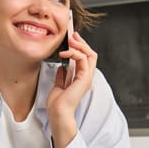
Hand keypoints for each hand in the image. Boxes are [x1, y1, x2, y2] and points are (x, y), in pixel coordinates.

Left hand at [47, 31, 97, 147]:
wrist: (58, 113)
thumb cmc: (57, 104)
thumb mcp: (58, 86)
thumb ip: (62, 77)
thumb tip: (61, 67)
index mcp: (81, 79)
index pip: (85, 58)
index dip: (80, 47)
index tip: (71, 39)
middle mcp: (86, 77)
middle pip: (90, 54)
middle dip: (82, 42)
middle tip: (72, 34)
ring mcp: (87, 78)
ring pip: (90, 54)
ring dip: (79, 45)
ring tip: (69, 40)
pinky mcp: (84, 79)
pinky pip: (83, 60)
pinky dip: (74, 53)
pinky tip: (64, 53)